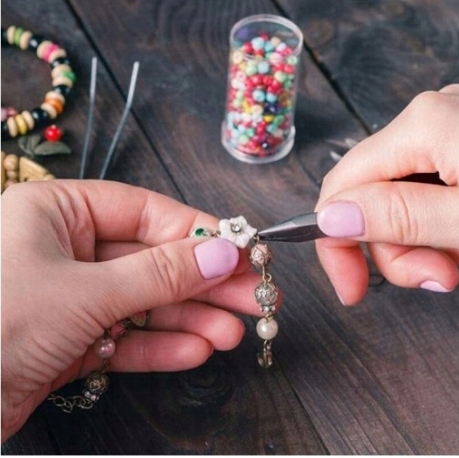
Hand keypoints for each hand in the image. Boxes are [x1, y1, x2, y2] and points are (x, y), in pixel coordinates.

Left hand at [1, 180, 263, 441]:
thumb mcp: (85, 291)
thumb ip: (159, 273)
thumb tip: (222, 253)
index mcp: (58, 212)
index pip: (146, 212)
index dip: (198, 232)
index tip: (242, 251)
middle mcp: (65, 249)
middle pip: (151, 260)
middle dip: (203, 282)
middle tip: (253, 296)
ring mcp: (68, 296)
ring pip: (142, 302)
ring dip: (189, 319)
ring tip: (233, 333)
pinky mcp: (67, 340)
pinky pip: (122, 338)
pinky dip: (158, 346)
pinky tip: (195, 349)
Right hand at [315, 84, 458, 304]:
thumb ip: (402, 216)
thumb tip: (329, 218)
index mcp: (422, 126)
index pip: (340, 189)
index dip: (335, 245)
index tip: (351, 289)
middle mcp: (428, 118)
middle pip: (370, 197)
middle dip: (395, 250)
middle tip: (438, 277)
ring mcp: (447, 130)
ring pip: (399, 200)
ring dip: (422, 244)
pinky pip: (426, 192)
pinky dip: (439, 226)